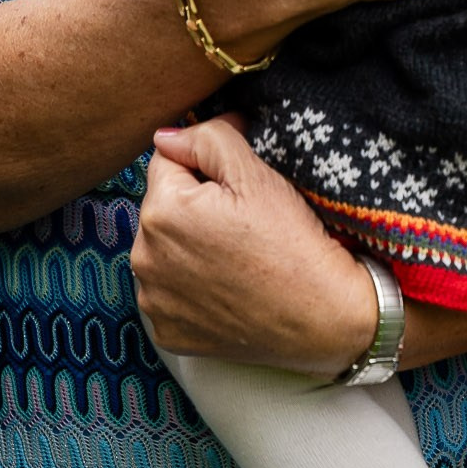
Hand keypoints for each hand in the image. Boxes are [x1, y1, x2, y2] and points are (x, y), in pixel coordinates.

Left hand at [132, 116, 381, 369]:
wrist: (322, 317)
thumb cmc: (293, 242)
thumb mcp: (257, 176)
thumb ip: (207, 140)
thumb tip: (170, 135)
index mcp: (161, 210)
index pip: (166, 163)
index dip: (205, 166)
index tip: (240, 187)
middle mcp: (144, 258)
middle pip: (162, 210)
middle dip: (192, 208)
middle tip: (242, 226)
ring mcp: (153, 301)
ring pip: (163, 253)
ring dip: (187, 248)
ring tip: (235, 257)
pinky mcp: (167, 332)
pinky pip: (169, 296)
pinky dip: (191, 291)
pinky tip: (226, 290)